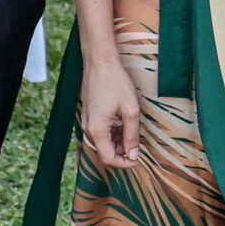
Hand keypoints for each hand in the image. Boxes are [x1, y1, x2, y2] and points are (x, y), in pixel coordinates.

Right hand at [77, 47, 141, 168]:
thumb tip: (133, 154)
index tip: (137, 160)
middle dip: (122, 152)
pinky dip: (112, 133)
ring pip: (102, 142)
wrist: (100, 61)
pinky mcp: (88, 114)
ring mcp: (86, 121)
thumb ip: (132, 135)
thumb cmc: (115, 82)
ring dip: (118, 142)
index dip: (124, 164)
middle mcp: (88, 128)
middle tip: (137, 143)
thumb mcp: (130, 110)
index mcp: (97, 130)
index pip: (108, 159)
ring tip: (132, 130)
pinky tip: (123, 122)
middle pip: (104, 151)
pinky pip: (99, 131)